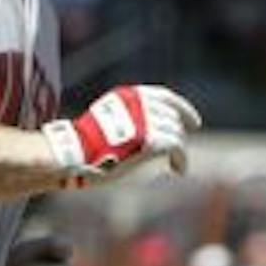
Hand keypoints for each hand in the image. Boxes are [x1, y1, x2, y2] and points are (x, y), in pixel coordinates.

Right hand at [42, 85, 200, 185]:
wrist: (70, 156)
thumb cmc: (81, 147)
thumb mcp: (105, 123)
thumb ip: (128, 120)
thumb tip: (152, 129)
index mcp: (127, 95)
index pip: (164, 97)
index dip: (183, 109)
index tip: (194, 122)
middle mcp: (138, 103)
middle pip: (172, 118)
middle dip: (178, 134)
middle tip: (177, 151)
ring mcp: (144, 119)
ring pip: (176, 133)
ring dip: (178, 149)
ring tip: (176, 163)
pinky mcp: (149, 138)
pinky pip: (176, 146)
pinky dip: (181, 158)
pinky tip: (179, 170)